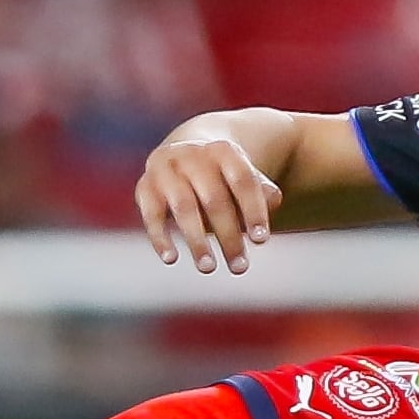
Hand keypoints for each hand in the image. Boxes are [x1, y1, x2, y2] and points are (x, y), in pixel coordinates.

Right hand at [134, 130, 277, 274]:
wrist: (185, 156)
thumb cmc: (223, 177)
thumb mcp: (244, 179)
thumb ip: (261, 190)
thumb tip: (274, 200)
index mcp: (222, 150)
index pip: (243, 180)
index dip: (253, 210)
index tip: (262, 240)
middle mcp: (192, 155)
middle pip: (214, 199)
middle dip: (228, 236)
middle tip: (239, 267)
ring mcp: (166, 168)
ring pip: (183, 207)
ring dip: (196, 240)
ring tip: (209, 268)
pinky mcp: (145, 186)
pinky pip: (151, 214)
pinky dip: (160, 237)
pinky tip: (171, 259)